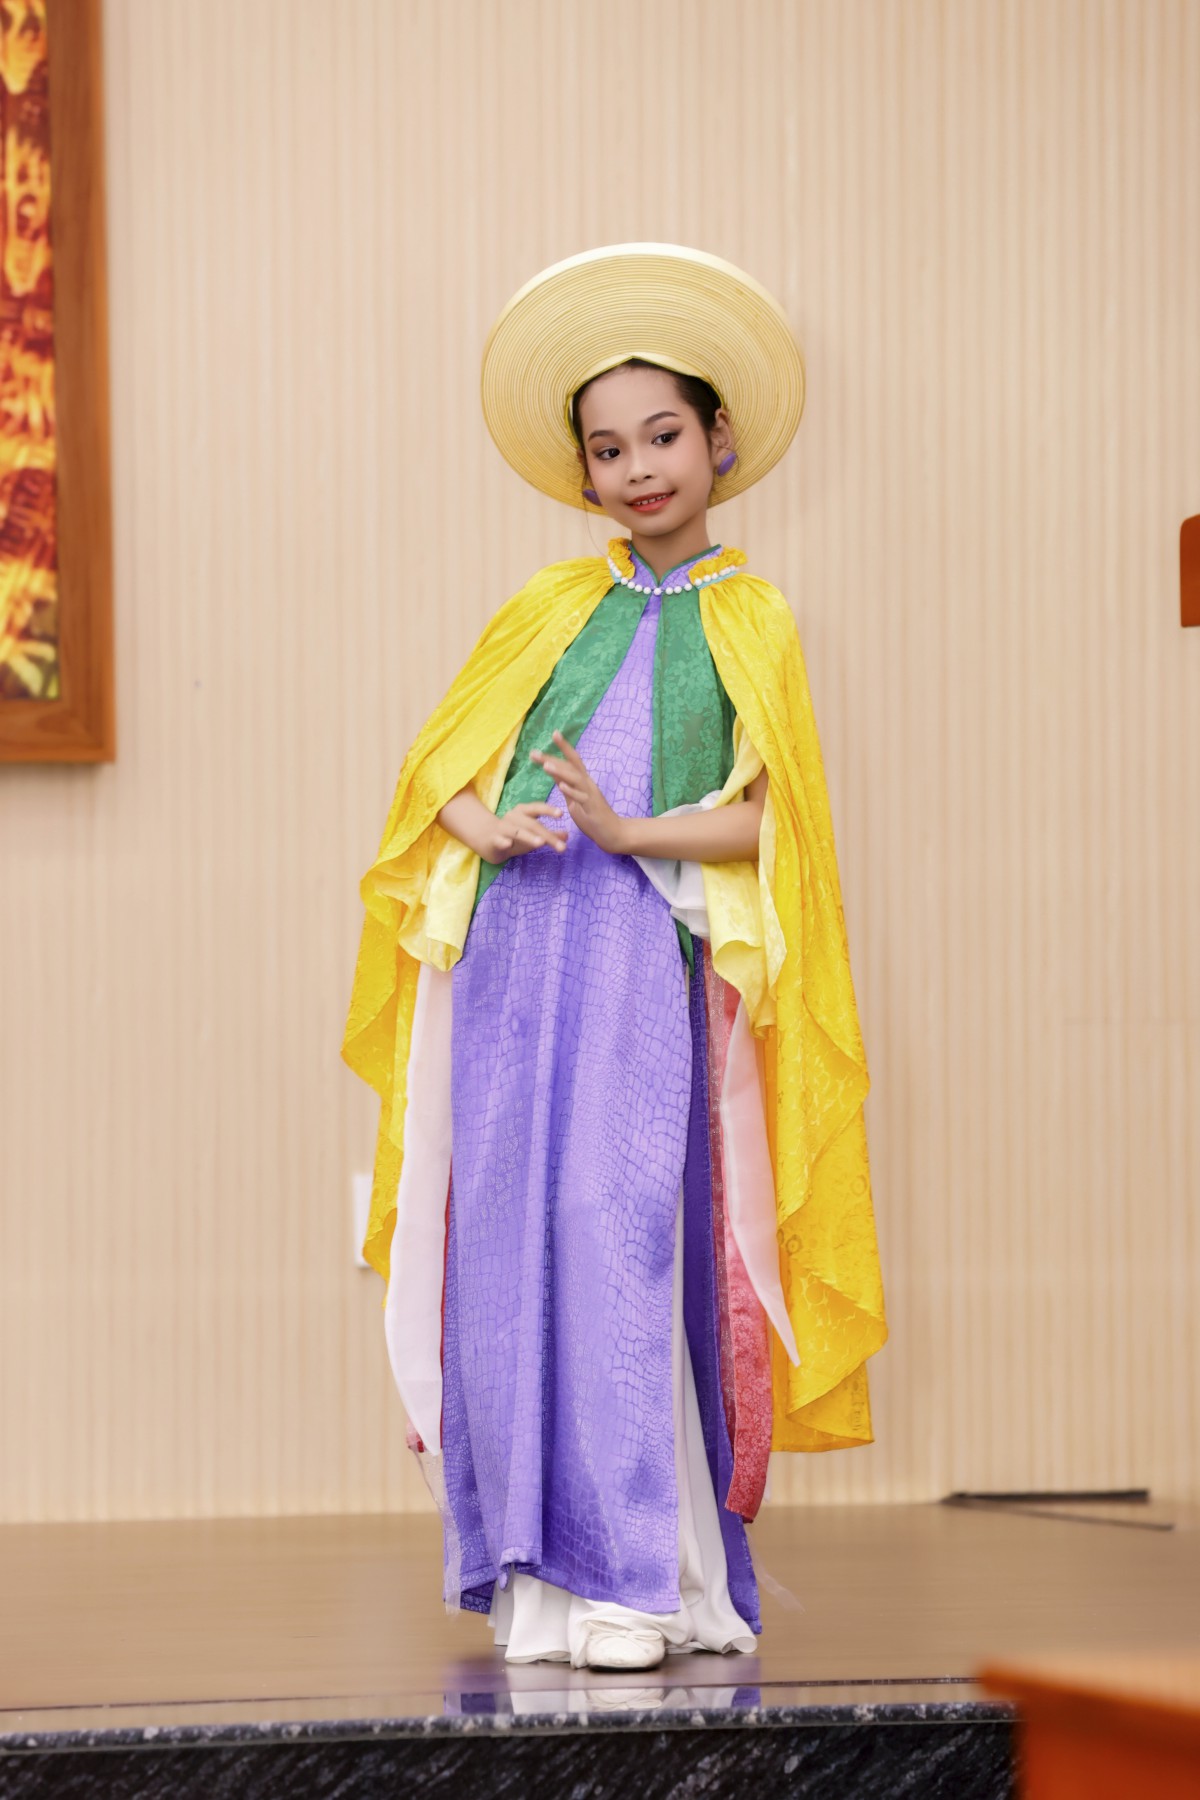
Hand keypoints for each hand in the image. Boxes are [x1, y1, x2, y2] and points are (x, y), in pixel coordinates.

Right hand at [488, 799, 567, 863]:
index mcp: (523, 812)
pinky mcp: (493, 840)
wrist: (487, 841)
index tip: (561, 814)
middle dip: (548, 835)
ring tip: (541, 843)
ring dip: (529, 837)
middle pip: (532, 824)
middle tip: (562, 847)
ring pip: (517, 832)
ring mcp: (503, 828)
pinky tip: (508, 844)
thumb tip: (567, 836)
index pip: (537, 808)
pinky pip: (499, 840)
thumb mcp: (533, 835)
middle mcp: (513, 817)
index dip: (548, 810)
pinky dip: (503, 841)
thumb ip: (549, 835)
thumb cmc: (514, 836)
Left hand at [528, 730, 629, 855]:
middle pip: (571, 765)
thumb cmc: (592, 816)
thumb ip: (565, 784)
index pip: (571, 760)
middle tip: (535, 751)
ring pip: (575, 779)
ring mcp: (590, 795)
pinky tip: (561, 786)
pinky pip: (581, 798)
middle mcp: (587, 784)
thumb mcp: (574, 798)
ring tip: (545, 765)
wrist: (612, 833)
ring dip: (560, 771)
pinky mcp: (592, 808)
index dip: (563, 747)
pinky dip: (571, 791)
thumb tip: (552, 769)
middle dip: (554, 757)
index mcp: (582, 781)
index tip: (553, 733)